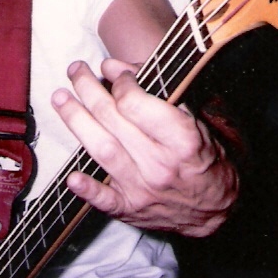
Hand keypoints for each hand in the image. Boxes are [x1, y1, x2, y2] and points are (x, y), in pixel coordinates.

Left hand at [51, 59, 238, 236]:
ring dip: (76, 120)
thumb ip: (159, 92)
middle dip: (88, 89)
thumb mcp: (196, 120)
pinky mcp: (130, 209)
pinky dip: (87, 189)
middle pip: (112, 120)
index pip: (136, 104)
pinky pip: (104, 200)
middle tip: (75, 71)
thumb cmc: (206, 157)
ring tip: (60, 98)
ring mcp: (142, 188)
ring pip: (101, 149)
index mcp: (181, 140)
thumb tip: (117, 68)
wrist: (217, 210)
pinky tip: (71, 177)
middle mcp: (160, 164)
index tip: (116, 73)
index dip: (120, 82)